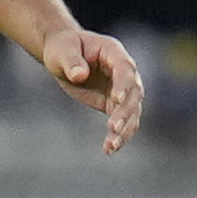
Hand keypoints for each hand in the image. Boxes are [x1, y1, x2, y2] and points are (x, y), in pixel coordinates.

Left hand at [43, 27, 142, 154]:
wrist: (64, 55)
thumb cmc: (63, 47)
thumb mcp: (62, 50)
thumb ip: (71, 62)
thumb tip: (79, 75)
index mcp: (114, 53)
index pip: (125, 69)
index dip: (123, 84)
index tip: (116, 99)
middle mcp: (124, 72)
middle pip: (133, 94)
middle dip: (125, 112)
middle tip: (113, 127)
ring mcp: (122, 89)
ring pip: (131, 112)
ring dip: (124, 129)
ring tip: (111, 146)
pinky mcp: (114, 104)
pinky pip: (121, 121)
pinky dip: (117, 135)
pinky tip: (109, 149)